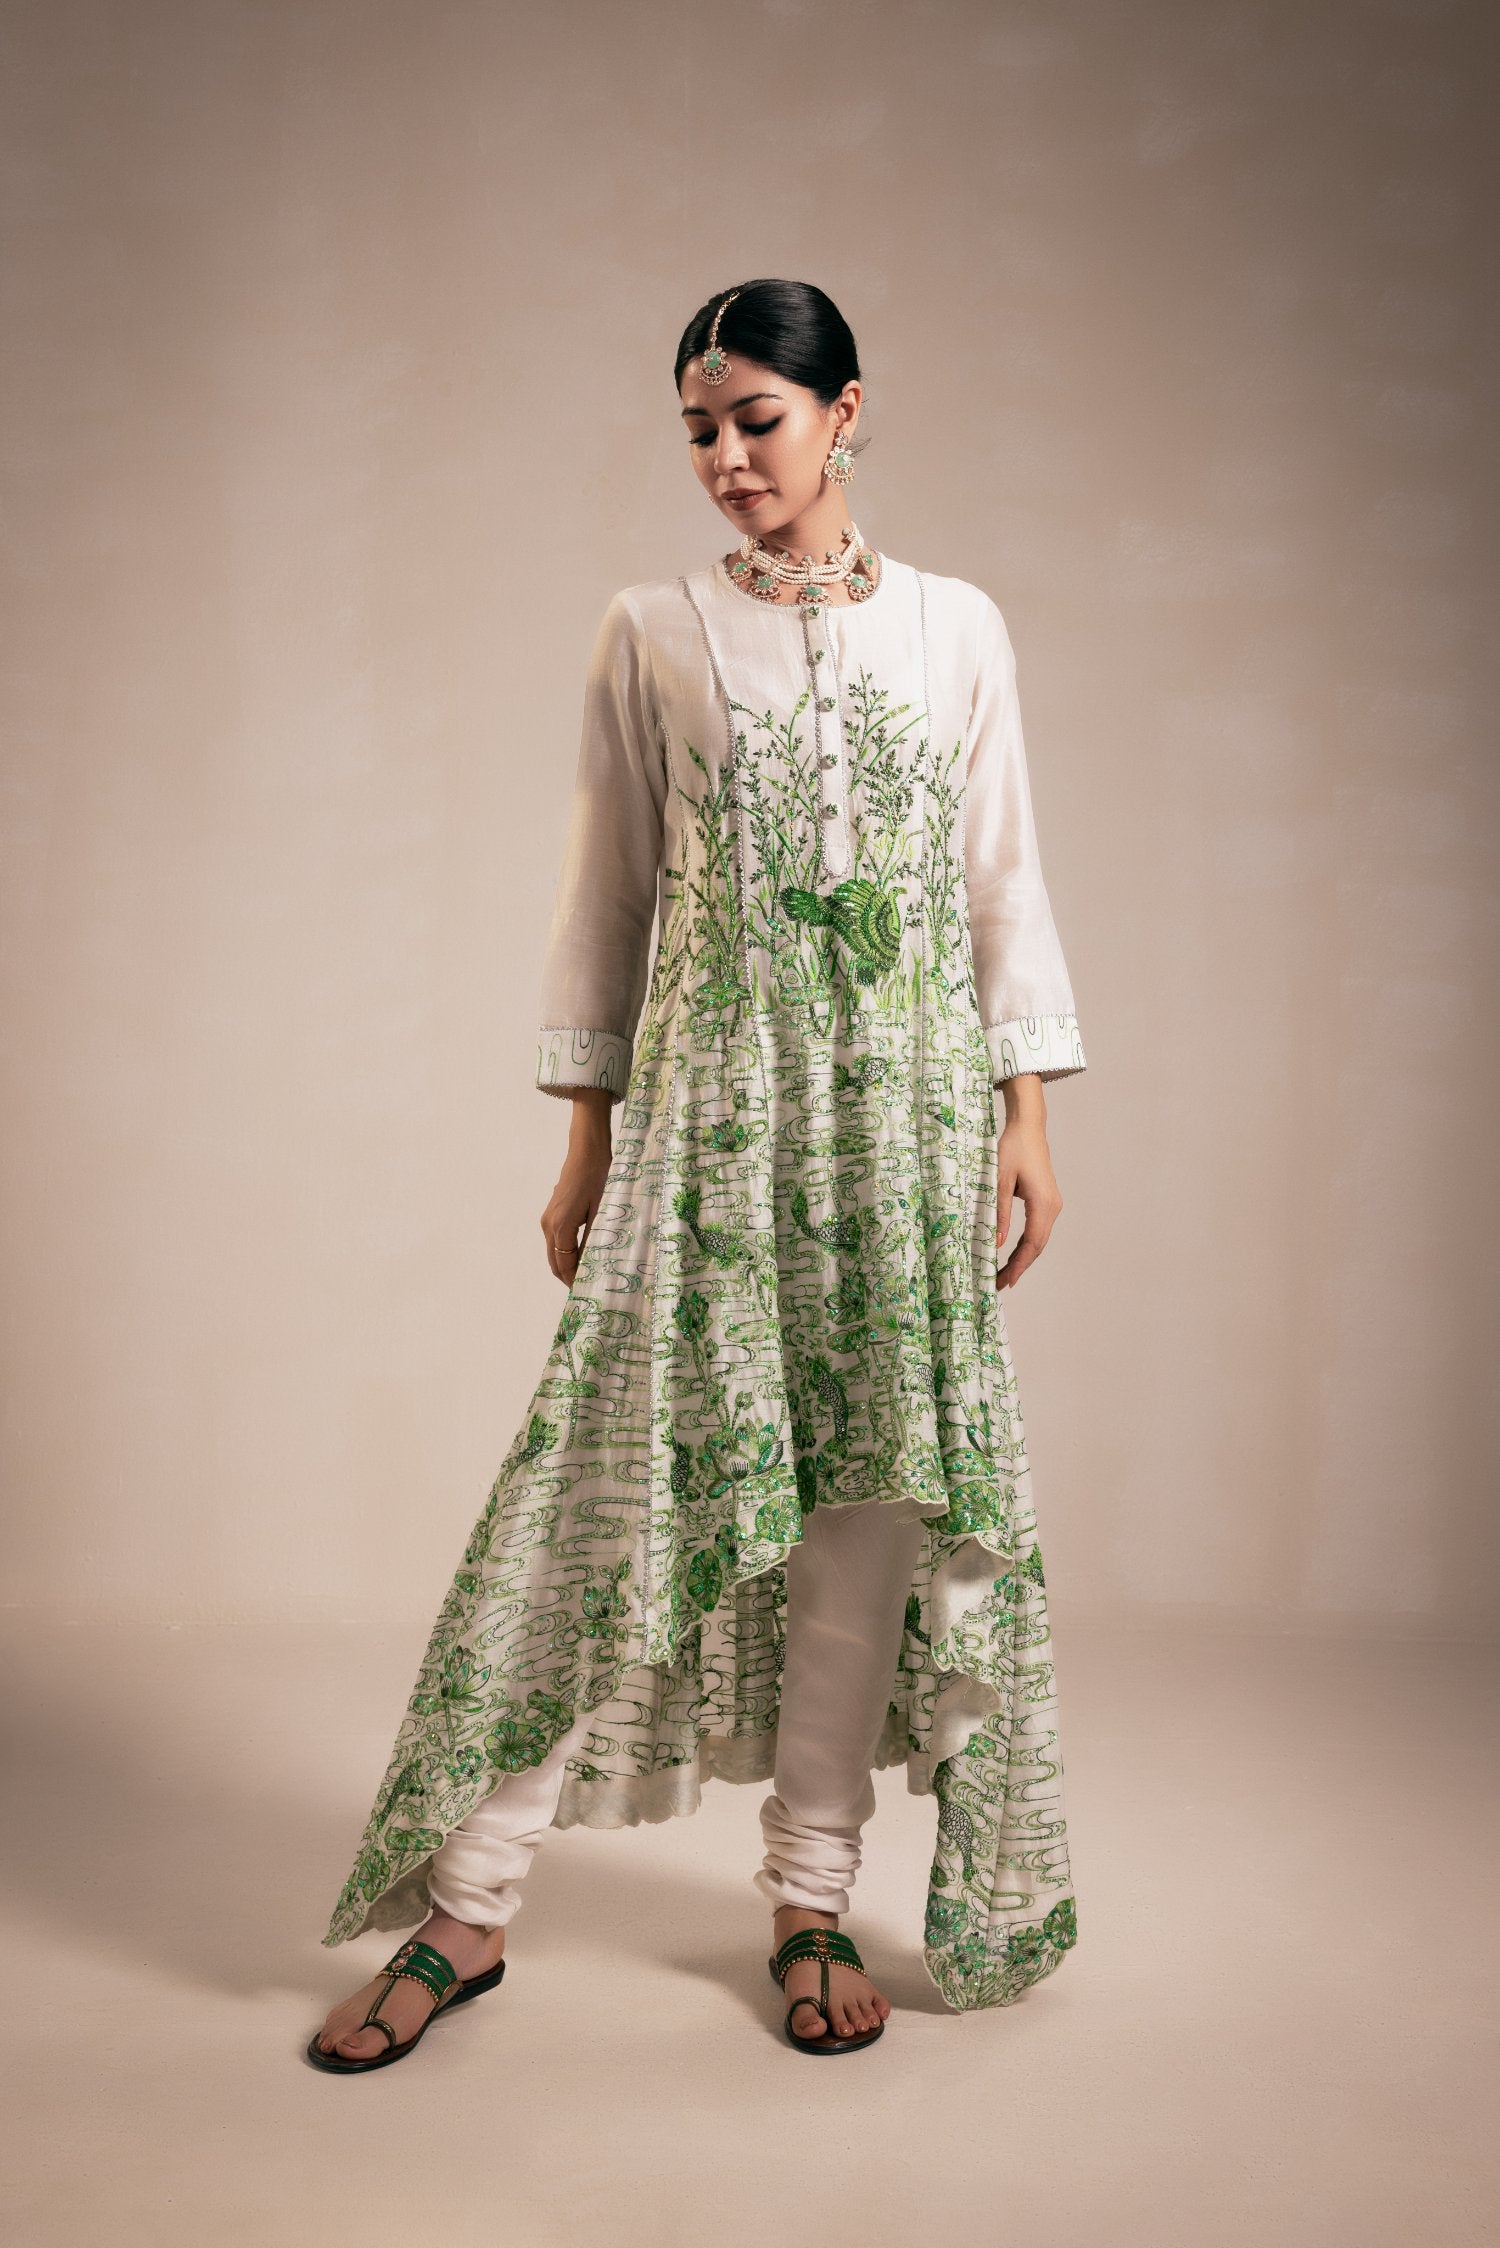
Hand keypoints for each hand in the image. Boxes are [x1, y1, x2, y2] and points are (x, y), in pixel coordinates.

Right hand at [540, 1089, 612, 1283]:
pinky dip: (565, 1253)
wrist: (587, 1151)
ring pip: (554, 1253)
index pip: (564, 1265)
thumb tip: (593, 1266)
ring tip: (588, 1276)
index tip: (587, 1293)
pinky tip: (583, 1256)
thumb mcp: (602, 1212)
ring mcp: (547, 1218)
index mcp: (560, 1227)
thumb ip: (595, 1240)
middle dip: (569, 1278)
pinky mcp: (551, 1213)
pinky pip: (555, 1241)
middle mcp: (548, 1225)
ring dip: (567, 1266)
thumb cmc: (599, 1178)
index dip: (574, 1281)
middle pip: (554, 1262)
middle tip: (588, 1290)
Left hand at [995, 1075, 1062, 1289]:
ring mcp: (1052, 1204)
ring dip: (1023, 1258)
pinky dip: (1026, 1245)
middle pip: (1038, 1246)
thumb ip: (998, 1212)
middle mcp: (1053, 1207)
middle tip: (1000, 1284)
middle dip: (1020, 1267)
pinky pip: (1038, 1230)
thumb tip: (995, 1243)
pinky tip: (1013, 1255)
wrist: (1028, 1128)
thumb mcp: (999, 1180)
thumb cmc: (1012, 1149)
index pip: (1031, 1243)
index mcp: (1043, 1203)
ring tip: (1004, 1275)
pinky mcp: (1047, 1201)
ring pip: (1039, 1240)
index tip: (1005, 1281)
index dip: (1018, 1265)